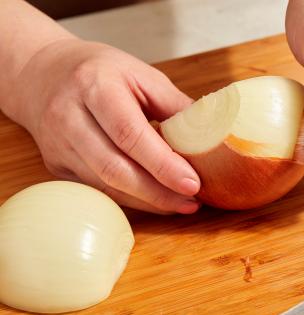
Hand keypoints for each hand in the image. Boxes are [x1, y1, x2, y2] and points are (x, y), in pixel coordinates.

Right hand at [4, 39, 200, 213]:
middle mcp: (68, 117)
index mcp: (95, 87)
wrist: (42, 74)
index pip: (129, 134)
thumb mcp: (141, 74)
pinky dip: (129, 199)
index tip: (192, 183)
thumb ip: (174, 105)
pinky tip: (154, 200)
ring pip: (105, 186)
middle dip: (158, 193)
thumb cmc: (100, 72)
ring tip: (180, 204)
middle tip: (192, 202)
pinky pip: (96, 189)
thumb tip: (212, 136)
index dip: (162, 163)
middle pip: (114, 168)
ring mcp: (57, 145)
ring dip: (147, 201)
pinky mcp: (56, 165)